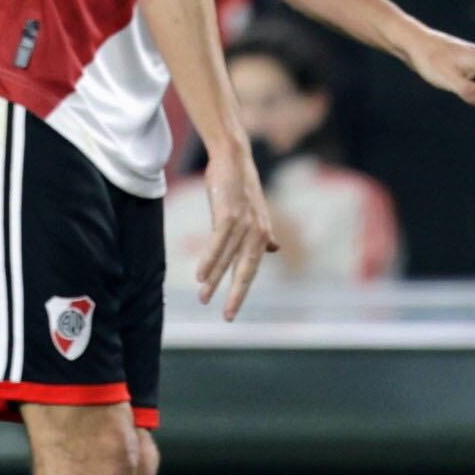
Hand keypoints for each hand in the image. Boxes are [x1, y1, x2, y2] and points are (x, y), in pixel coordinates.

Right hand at [197, 142, 276, 320]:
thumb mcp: (255, 211)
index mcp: (262, 235)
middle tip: (227, 317)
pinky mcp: (229, 213)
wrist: (234, 156)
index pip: (251, 270)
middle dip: (236, 295)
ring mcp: (244, 223)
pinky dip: (209, 259)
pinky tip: (200, 275)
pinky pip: (218, 242)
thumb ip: (264, 232)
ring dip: (214, 280)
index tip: (231, 311)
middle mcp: (258, 231)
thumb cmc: (240, 185)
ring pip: (228, 259)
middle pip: (246, 271)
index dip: (241, 291)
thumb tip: (274, 248)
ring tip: (204, 298)